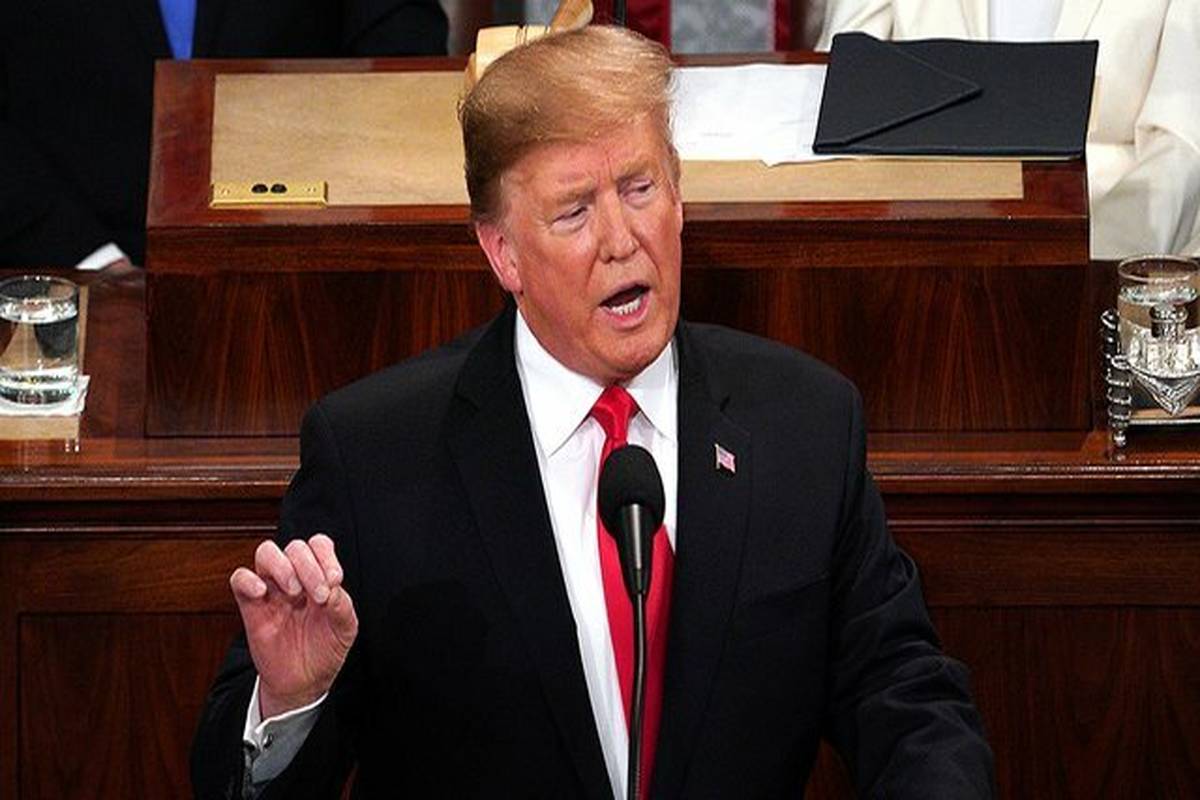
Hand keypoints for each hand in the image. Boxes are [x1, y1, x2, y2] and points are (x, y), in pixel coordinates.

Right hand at [230, 534, 358, 718]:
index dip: (325, 555)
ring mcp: (272, 590)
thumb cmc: (325, 650)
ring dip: (282, 566)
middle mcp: (296, 578)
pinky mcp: (251, 606)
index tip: (334, 580)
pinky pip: (240, 578)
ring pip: (266, 553)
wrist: (304, 683)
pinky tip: (262, 593)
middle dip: (309, 566)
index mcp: (319, 578)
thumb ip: (342, 606)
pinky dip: (248, 579)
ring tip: (293, 592)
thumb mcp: (345, 630)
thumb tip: (333, 587)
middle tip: (318, 596)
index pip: (318, 545)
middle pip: (295, 547)